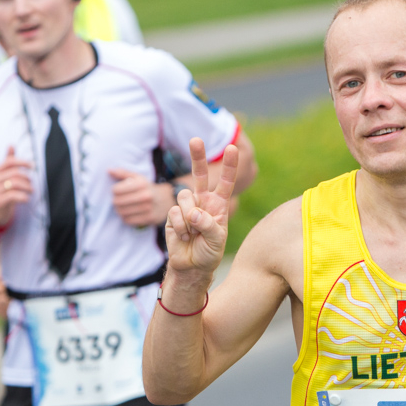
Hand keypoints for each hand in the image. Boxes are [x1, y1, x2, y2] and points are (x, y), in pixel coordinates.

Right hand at [0, 145, 34, 227]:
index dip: (22, 162)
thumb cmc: (2, 191)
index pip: (9, 162)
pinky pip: (13, 196)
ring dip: (27, 188)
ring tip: (31, 191)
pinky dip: (23, 197)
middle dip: (27, 178)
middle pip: (14, 174)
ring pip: (15, 184)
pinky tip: (26, 199)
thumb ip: (8, 162)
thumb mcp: (4, 176)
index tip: (32, 166)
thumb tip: (11, 145)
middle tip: (32, 184)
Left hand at [108, 168, 175, 226]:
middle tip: (117, 200)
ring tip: (122, 207)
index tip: (117, 191)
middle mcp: (146, 196)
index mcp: (141, 184)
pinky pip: (128, 220)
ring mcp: (148, 208)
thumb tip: (108, 170)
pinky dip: (125, 217)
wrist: (166, 200)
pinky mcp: (149, 218)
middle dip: (115, 201)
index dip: (114, 191)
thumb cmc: (147, 188)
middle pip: (117, 202)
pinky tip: (128, 213)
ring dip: (119, 210)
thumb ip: (123, 173)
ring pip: (122, 212)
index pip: (116, 190)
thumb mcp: (138, 178)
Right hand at [164, 138, 238, 276]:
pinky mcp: (172, 214)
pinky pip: (175, 214)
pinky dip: (180, 228)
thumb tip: (193, 212)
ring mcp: (187, 206)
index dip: (229, 166)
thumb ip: (208, 226)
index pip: (225, 182)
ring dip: (189, 218)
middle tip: (195, 139)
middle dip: (197, 156)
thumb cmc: (209, 253)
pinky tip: (184, 237)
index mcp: (219, 204)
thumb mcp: (216, 241)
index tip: (233, 148)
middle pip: (199, 174)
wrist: (191, 266)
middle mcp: (203, 201)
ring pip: (185, 197)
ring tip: (193, 233)